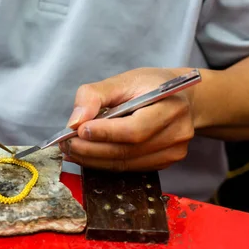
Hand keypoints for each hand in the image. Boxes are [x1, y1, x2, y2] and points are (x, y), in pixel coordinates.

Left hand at [60, 68, 195, 170]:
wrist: (182, 99)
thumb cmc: (151, 86)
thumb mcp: (122, 80)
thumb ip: (94, 96)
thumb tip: (75, 121)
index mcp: (169, 106)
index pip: (134, 129)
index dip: (105, 133)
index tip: (79, 130)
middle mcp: (176, 133)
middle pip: (127, 151)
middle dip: (91, 149)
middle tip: (67, 144)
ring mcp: (172, 152)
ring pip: (125, 163)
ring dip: (93, 159)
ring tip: (72, 150)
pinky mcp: (164, 162)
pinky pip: (128, 168)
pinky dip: (104, 163)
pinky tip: (88, 155)